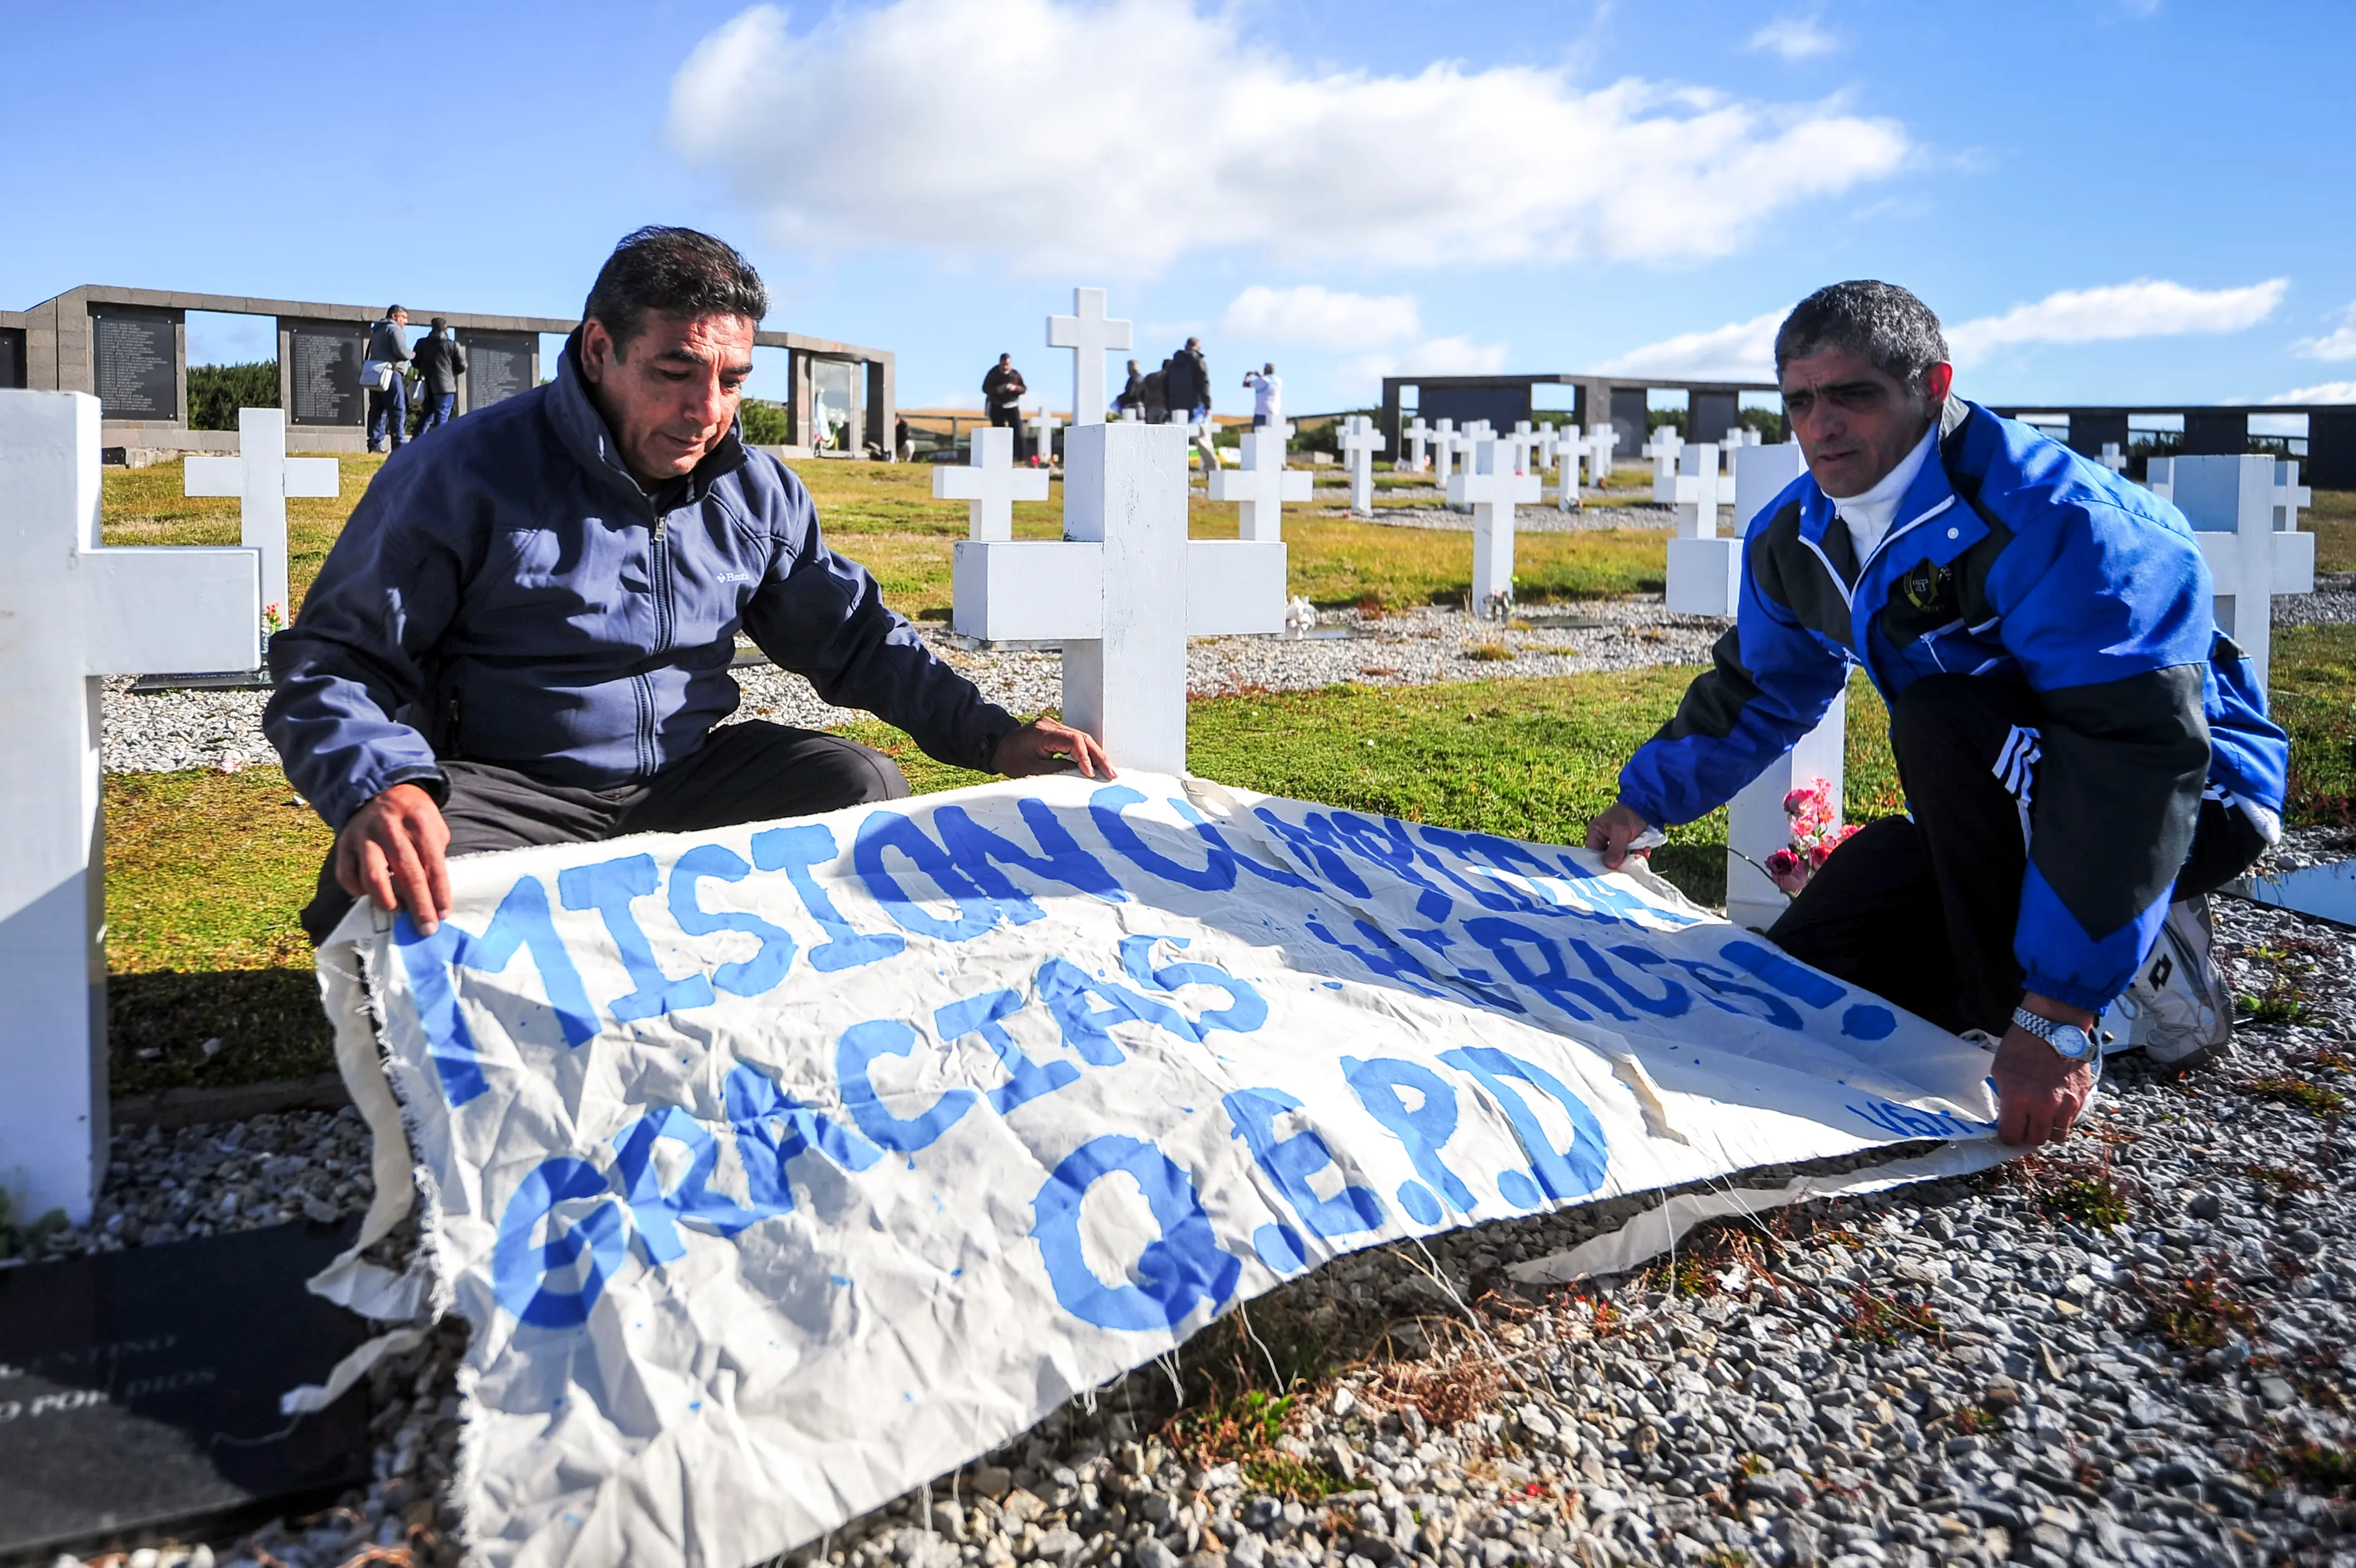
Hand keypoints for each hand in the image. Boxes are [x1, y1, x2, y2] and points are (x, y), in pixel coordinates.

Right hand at [334, 782, 452, 934]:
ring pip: (373, 878)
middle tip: (426, 928)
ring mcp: (364, 837)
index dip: (439, 892)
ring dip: (387, 901)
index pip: (432, 864)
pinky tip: (371, 894)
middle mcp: (390, 829)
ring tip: (397, 910)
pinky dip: (359, 891)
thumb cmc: (414, 817)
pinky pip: (347, 876)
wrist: (380, 790)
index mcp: (419, 822)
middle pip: (406, 874)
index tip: (443, 914)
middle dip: (419, 906)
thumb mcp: (434, 826)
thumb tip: (436, 895)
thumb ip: (435, 855)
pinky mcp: (343, 844)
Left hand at [992, 718, 1114, 779]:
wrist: (996, 747)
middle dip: (1098, 756)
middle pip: (1082, 737)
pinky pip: (1076, 740)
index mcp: (1043, 732)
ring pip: (1082, 738)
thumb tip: (1081, 775)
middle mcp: (1051, 725)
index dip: (1085, 757)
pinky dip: (1087, 752)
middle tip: (1112, 774)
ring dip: (1096, 755)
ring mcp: (1054, 726)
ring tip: (1108, 771)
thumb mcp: (1031, 770)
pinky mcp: (1056, 732)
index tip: (1091, 774)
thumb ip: (1057, 770)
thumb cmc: (1009, 759)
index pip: (1073, 740)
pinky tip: (1096, 765)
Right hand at [1585, 802, 1652, 870]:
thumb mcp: (1621, 832)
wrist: (1648, 807)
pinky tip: (1643, 850)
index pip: (1593, 854)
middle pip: (1607, 858)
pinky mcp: (1626, 844)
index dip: (1601, 863)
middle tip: (1631, 859)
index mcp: (1595, 832)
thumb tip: (1610, 865)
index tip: (1613, 869)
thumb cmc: (1629, 815)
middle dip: (1620, 860)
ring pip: (1620, 858)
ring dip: (1631, 857)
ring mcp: (1615, 842)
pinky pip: (1630, 854)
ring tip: (1640, 852)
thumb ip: (1615, 849)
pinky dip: (1637, 854)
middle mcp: (1603, 839)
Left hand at [1991, 994, 2098, 1145]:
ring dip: (2047, 1130)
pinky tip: (2055, 1107)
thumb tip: (2007, 1115)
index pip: (2011, 1136)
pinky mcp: (2081, 1098)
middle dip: (2027, 1135)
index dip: (2007, 1136)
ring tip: (2041, 1118)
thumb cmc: (2021, 1045)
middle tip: (2024, 1125)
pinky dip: (2062, 1119)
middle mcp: (2043, 1107)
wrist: (2054, 1026)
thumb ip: (2005, 1097)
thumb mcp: (2000, 1070)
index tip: (2007, 1131)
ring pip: (2057, 1135)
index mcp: (2017, 1099)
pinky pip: (2071, 1121)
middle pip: (2035, 1140)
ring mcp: (2065, 1104)